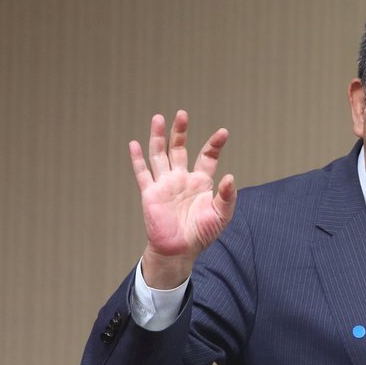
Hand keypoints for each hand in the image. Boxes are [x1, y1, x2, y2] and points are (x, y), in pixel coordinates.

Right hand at [130, 110, 236, 287]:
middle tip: (182, 114)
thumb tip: (231, 177)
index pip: (207, 156)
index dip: (214, 144)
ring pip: (159, 155)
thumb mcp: (221, 215)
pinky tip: (134, 143)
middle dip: (180, 132)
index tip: (223, 133)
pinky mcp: (150, 193)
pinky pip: (143, 172)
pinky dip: (138, 158)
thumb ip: (227, 197)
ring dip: (159, 137)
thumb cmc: (202, 234)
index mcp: (201, 182)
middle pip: (179, 149)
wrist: (179, 251)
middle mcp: (182, 179)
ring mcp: (165, 184)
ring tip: (158, 118)